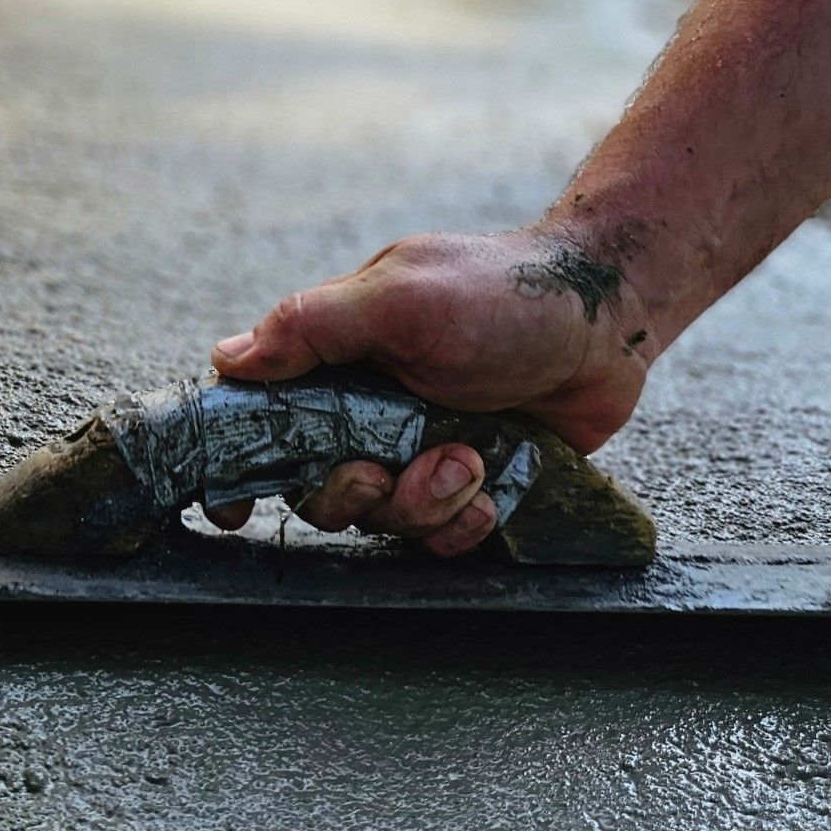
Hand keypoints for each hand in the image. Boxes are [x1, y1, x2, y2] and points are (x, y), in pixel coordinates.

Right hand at [206, 229, 656, 555]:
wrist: (606, 318)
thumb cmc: (499, 292)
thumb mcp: (398, 295)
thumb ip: (311, 325)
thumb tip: (225, 359)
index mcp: (333, 364)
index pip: (259, 422)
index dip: (238, 472)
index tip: (232, 512)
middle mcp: (367, 412)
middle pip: (315, 490)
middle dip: (347, 493)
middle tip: (382, 469)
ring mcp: (417, 451)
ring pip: (381, 520)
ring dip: (420, 504)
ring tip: (467, 459)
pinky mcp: (469, 484)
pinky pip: (440, 538)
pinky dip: (461, 525)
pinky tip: (488, 491)